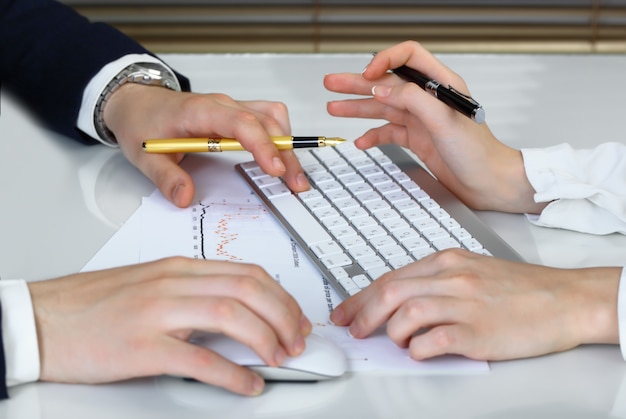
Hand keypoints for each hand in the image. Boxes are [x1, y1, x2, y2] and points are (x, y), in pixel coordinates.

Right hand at [29, 257, 311, 395]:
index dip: (281, 296)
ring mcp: (158, 312)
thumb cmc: (94, 304)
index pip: (247, 273)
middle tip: (297, 340)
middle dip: (284, 316)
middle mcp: (174, 283)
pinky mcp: (143, 346)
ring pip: (232, 316)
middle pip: (249, 290)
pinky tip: (248, 385)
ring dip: (267, 339)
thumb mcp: (152, 285)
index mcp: (179, 268)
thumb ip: (193, 292)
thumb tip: (238, 312)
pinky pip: (200, 360)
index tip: (295, 317)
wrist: (43, 318)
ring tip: (281, 358)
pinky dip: (234, 375)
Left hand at [103, 84, 309, 207]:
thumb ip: (166, 178)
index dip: (262, 145)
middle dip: (286, 153)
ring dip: (288, 144)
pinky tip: (282, 157)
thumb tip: (185, 197)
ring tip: (294, 175)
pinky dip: (280, 135)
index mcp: (200, 112)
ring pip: (273, 117)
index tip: (275, 169)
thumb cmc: (142, 122)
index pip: (241, 123)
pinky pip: (268, 117)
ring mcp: (231, 107)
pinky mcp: (236, 113)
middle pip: (266, 121)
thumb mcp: (144, 155)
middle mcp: (221, 105)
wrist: (137, 102)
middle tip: (296, 183)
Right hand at [324, 40, 543, 213]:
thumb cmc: (479, 152)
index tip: (367, 73)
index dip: (385, 60)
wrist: (488, 184)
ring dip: (358, 107)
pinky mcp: (417, 139)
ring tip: (335, 106)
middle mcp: (429, 99)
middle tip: (333, 83)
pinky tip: (360, 141)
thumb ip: (412, 100)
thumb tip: (383, 90)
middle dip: (358, 83)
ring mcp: (421, 120)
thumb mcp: (444, 120)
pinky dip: (373, 135)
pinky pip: (388, 132)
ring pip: (383, 108)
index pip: (408, 57)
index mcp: (441, 84)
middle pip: (387, 83)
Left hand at [330, 249, 620, 360]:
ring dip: (392, 332)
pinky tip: (419, 352)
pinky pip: (434, 340)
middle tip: (354, 329)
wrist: (563, 299)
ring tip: (398, 342)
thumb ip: (435, 281)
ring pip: (407, 314)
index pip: (390, 277)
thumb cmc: (518, 288)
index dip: (360, 297)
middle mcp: (452, 278)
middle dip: (363, 314)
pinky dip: (418, 349)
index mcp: (446, 261)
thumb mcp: (471, 269)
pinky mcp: (478, 331)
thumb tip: (399, 301)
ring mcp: (465, 304)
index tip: (345, 312)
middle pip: (390, 292)